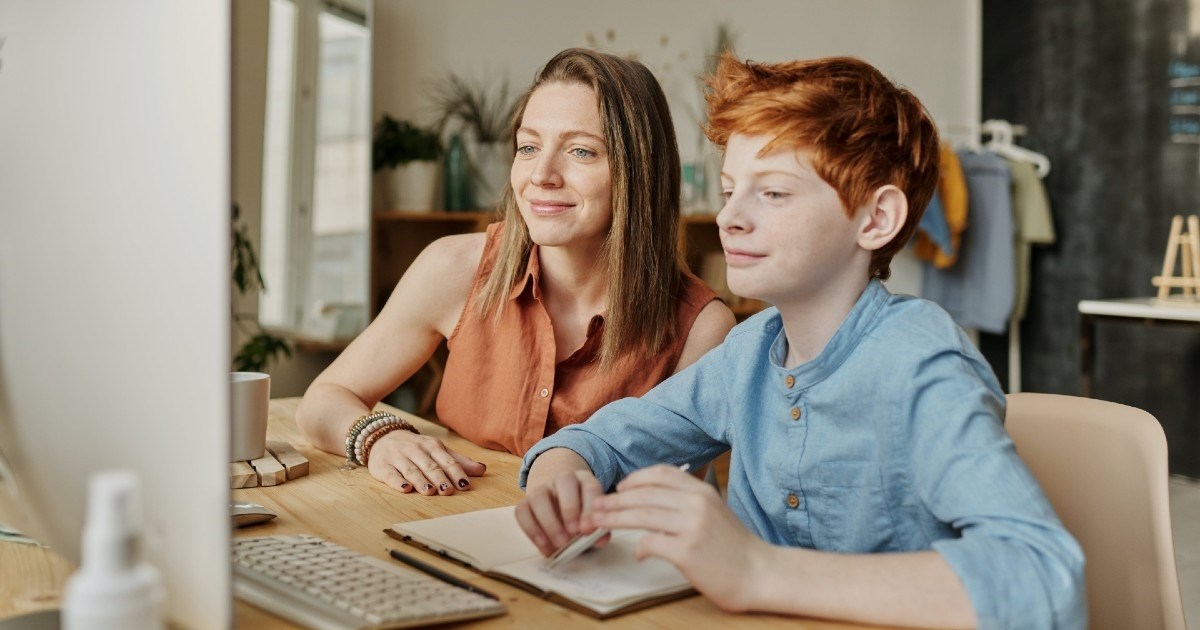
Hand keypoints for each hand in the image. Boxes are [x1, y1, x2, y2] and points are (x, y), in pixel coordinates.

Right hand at [365, 430, 484, 495]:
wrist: (382, 436)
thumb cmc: (416, 447)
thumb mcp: (437, 450)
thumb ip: (458, 461)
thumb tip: (482, 470)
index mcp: (431, 446)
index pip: (446, 460)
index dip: (456, 473)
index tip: (465, 485)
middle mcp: (415, 449)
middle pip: (429, 465)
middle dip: (439, 478)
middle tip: (448, 491)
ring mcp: (398, 457)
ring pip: (411, 469)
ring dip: (420, 480)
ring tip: (429, 491)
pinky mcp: (382, 465)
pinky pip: (390, 474)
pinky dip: (397, 482)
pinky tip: (405, 489)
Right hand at [514, 469, 605, 555]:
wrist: (560, 514)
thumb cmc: (581, 520)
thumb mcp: (592, 523)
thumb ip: (598, 530)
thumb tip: (601, 539)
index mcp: (585, 481)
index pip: (590, 486)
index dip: (590, 507)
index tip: (589, 529)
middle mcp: (563, 480)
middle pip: (564, 481)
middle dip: (569, 508)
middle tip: (574, 533)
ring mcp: (542, 489)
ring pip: (540, 495)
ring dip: (549, 521)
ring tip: (560, 544)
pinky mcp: (525, 502)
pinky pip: (522, 511)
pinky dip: (532, 530)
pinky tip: (545, 546)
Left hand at [588, 464, 767, 611]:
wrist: (760, 573)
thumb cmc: (735, 547)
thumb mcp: (714, 511)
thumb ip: (686, 502)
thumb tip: (651, 503)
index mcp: (701, 491)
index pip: (659, 474)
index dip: (634, 479)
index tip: (619, 488)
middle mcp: (696, 503)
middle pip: (644, 494)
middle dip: (615, 500)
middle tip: (597, 507)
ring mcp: (691, 526)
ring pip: (642, 515)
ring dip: (616, 518)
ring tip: (600, 523)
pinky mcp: (687, 551)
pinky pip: (651, 543)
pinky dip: (639, 547)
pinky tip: (638, 553)